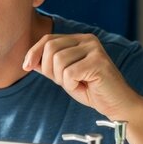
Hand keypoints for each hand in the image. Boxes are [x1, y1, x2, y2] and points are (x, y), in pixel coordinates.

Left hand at [22, 34, 141, 119]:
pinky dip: (71, 85)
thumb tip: (28, 60)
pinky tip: (84, 87)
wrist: (117, 104)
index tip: (25, 67)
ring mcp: (95, 49)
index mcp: (79, 39)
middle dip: (50, 69)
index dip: (33, 52)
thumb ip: (49, 66)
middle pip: (51, 48)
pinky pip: (69, 73)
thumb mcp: (64, 75)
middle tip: (63, 82)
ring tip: (76, 84)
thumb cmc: (91, 90)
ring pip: (58, 60)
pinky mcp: (99, 62)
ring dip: (62, 79)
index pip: (48, 39)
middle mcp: (88, 39)